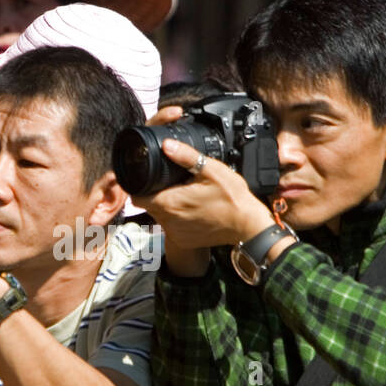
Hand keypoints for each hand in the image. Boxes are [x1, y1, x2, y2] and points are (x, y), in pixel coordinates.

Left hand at [133, 138, 275, 252]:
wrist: (248, 226)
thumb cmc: (233, 199)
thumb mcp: (211, 170)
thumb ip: (186, 156)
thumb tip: (167, 144)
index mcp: (170, 202)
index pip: (137, 196)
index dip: (138, 186)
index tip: (147, 177)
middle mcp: (168, 221)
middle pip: (148, 205)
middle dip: (155, 193)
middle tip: (172, 182)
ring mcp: (175, 233)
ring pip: (160, 216)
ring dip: (167, 205)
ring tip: (184, 194)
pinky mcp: (183, 240)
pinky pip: (171, 227)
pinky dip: (177, 218)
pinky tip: (192, 209)